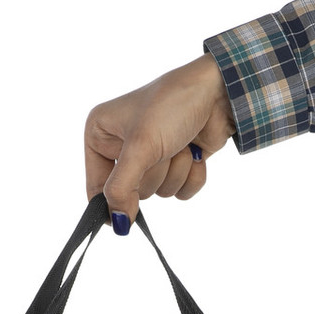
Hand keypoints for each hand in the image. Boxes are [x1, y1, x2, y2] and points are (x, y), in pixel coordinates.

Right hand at [84, 53, 234, 233]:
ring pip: (159, 192)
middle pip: (132, 192)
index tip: (122, 221)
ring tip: (180, 143)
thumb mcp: (140, 147)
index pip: (96, 186)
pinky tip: (195, 152)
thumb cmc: (172, 104)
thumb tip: (118, 223)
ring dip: (175, 171)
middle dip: (154, 172)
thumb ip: (122, 187)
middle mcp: (122, 146)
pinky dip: (191, 176)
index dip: (111, 202)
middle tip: (162, 147)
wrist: (218, 90)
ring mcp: (150, 157)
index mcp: (101, 135)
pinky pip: (180, 191)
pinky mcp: (176, 163)